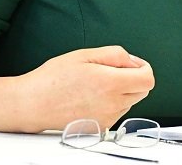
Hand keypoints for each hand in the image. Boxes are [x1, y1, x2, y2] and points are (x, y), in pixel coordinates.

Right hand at [18, 45, 154, 131]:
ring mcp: (107, 118)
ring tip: (96, 84)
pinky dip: (111, 103)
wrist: (33, 104)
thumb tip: (133, 61)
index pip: (147, 79)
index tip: (134, 64)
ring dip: (122, 91)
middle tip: (112, 70)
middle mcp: (112, 104)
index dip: (143, 68)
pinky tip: (91, 96)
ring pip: (129, 102)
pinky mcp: (100, 127)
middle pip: (142, 91)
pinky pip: (116, 112)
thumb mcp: (85, 55)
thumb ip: (115, 55)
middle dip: (133, 78)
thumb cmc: (53, 79)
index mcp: (111, 83)